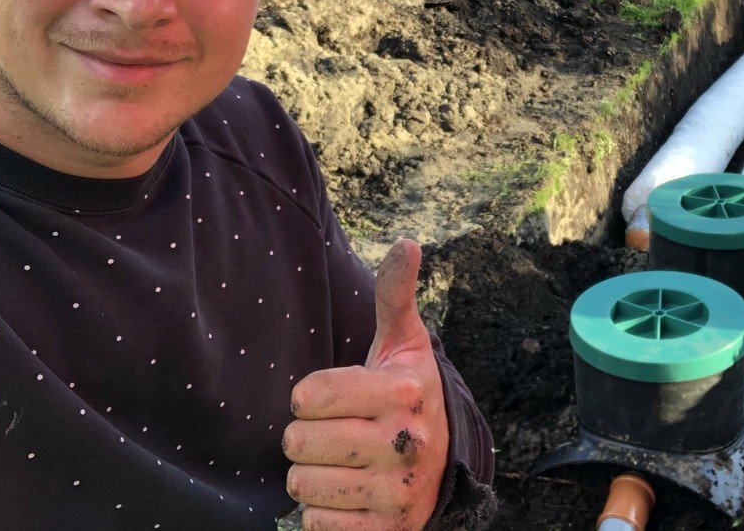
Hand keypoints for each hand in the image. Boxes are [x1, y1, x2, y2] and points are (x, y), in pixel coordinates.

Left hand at [284, 239, 449, 529]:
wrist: (445, 468)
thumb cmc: (407, 396)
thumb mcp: (404, 346)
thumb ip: (395, 295)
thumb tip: (408, 241)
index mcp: (406, 392)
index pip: (309, 395)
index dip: (309, 397)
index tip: (331, 398)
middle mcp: (407, 443)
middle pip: (298, 442)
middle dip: (307, 437)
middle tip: (337, 433)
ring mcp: (397, 493)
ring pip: (302, 485)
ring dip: (312, 476)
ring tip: (342, 464)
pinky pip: (315, 525)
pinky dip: (322, 514)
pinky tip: (349, 497)